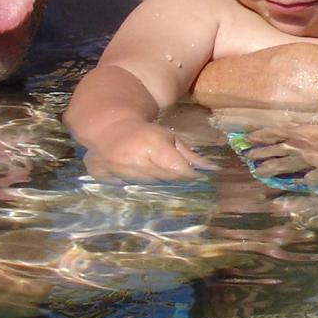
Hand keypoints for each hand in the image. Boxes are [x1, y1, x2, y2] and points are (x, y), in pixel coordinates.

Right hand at [81, 121, 214, 182]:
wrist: (110, 129)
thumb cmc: (145, 133)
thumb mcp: (169, 138)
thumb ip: (189, 155)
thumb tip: (212, 170)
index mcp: (153, 147)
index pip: (178, 169)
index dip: (189, 175)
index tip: (197, 177)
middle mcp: (136, 161)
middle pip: (166, 180)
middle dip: (175, 179)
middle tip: (177, 175)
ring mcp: (119, 171)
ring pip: (148, 186)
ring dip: (157, 183)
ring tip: (156, 173)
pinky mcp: (106, 178)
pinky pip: (128, 188)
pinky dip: (136, 186)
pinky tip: (138, 178)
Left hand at [238, 117, 317, 186]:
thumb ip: (316, 130)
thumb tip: (302, 134)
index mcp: (308, 129)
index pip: (275, 132)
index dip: (259, 136)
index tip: (247, 139)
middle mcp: (308, 144)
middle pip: (277, 150)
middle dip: (261, 155)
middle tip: (249, 159)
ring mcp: (317, 160)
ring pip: (287, 166)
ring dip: (272, 170)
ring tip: (260, 173)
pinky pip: (311, 180)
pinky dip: (306, 182)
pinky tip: (300, 186)